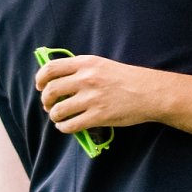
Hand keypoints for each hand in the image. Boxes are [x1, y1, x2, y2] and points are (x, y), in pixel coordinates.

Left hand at [35, 54, 158, 131]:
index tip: (40, 86)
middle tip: (49, 105)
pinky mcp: (98, 116)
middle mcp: (86, 78)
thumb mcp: (103, 65)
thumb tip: (56, 80)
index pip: (51, 69)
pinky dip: (64, 128)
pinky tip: (67, 126)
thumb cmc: (127, 79)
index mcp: (86, 63)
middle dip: (46, 101)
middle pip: (51, 90)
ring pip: (58, 111)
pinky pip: (70, 125)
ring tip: (59, 117)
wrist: (150, 93)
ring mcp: (92, 98)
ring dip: (54, 116)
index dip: (40, 79)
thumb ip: (81, 69)